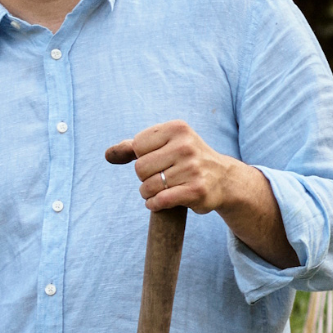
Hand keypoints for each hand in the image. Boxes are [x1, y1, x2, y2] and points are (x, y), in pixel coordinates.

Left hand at [106, 119, 251, 215]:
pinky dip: (154, 204)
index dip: (142, 157)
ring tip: (162, 189)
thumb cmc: (186, 159)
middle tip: (160, 177)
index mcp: (178, 128)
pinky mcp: (196, 190)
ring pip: (148, 187)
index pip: (137, 146)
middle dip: (144, 177)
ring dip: (149, 193)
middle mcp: (186, 146)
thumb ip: (134, 147)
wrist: (223, 178)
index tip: (158, 160)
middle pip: (140, 168)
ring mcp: (192, 168)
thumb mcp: (164, 144)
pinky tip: (158, 202)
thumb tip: (108, 154)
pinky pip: (160, 200)